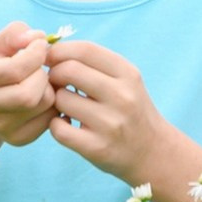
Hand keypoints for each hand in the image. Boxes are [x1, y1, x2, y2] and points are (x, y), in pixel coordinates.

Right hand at [0, 21, 54, 148]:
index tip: (39, 45)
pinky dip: (52, 106)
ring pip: (43, 106)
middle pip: (29, 94)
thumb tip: (37, 37)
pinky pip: (49, 120)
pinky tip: (42, 96)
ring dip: (49, 89)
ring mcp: (0, 126)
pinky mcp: (17, 139)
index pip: (14, 69)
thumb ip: (14, 33)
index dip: (35, 54)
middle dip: (42, 75)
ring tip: (40, 81)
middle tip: (40, 67)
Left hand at [42, 38, 169, 185]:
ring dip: (55, 101)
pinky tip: (67, 125)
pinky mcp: (98, 148)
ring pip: (61, 99)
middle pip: (68, 70)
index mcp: (128, 74)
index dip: (59, 50)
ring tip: (66, 106)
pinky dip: (55, 125)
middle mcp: (123, 97)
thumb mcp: (123, 79)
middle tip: (55, 83)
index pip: (85, 50)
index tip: (50, 58)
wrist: (153, 153)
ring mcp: (111, 124)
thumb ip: (91, 62)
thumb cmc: (128, 109)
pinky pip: (58, 128)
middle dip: (54, 74)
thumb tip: (47, 49)